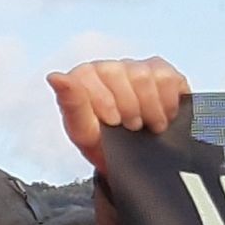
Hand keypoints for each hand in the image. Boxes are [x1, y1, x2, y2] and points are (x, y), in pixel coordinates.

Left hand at [47, 57, 189, 163]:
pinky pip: (168, 77)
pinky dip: (168, 102)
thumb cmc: (102, 144)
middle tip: (131, 127)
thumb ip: (71, 105)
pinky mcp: (161, 71)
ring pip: (145, 76)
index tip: (112, 122)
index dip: (104, 101)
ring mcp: (134, 67)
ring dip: (150, 108)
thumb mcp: (84, 133)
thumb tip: (55, 77)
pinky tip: (163, 115)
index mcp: (82, 78)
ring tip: (148, 125)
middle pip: (121, 74)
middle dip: (129, 107)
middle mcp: (108, 67)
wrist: (132, 158)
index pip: (89, 76)